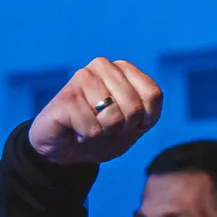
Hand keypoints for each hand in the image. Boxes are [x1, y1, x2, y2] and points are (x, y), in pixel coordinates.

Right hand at [27, 57, 162, 165]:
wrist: (64, 149)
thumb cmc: (101, 135)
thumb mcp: (132, 127)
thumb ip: (143, 111)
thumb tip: (134, 105)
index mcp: (123, 70)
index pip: (152, 95)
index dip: (143, 120)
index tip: (126, 124)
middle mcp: (103, 67)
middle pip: (134, 107)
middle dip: (122, 128)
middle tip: (104, 127)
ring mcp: (83, 77)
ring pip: (113, 118)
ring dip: (104, 133)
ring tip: (89, 126)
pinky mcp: (67, 96)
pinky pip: (93, 129)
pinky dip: (87, 138)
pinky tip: (75, 129)